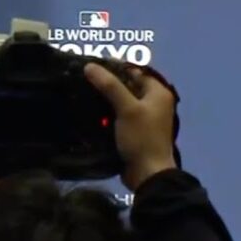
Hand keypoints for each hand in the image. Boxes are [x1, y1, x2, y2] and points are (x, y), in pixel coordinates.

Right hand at [84, 63, 177, 189]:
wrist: (147, 173)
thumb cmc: (141, 137)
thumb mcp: (126, 108)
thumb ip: (109, 85)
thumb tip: (89, 66)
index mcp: (158, 93)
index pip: (135, 71)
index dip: (114, 67)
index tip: (91, 67)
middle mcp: (153, 102)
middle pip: (127, 85)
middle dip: (106, 83)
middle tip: (83, 79)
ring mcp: (144, 117)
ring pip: (120, 100)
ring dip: (104, 98)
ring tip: (82, 93)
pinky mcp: (134, 130)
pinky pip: (118, 114)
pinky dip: (106, 112)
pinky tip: (89, 111)